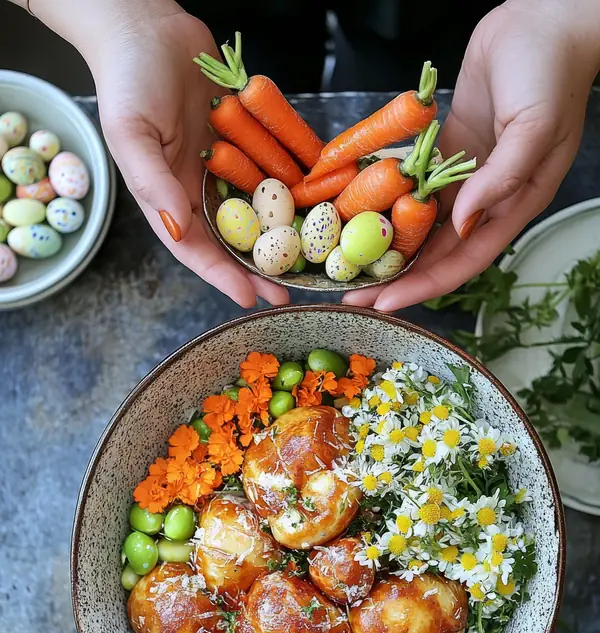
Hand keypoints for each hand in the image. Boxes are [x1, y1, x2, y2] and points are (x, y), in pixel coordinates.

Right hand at [43, 0, 288, 308]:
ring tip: (316, 256)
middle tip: (291, 292)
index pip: (198, 250)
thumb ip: (152, 182)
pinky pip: (276, 165)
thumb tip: (177, 229)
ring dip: (287, 231)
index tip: (252, 298)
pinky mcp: (249, 139)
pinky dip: (298, 182)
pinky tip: (324, 199)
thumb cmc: (127, 80)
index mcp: (169, 198)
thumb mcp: (131, 133)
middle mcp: (201, 188)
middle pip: (236, 239)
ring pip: (262, 208)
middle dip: (262, 267)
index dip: (224, 277)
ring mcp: (228, 165)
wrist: (146, 27)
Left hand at [344, 0, 599, 311]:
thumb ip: (501, 180)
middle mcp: (486, 199)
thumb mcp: (535, 129)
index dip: (424, 286)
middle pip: (435, 252)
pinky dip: (388, 199)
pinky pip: (412, 183)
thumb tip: (462, 224)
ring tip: (347, 260)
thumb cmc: (552, 73)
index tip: (385, 304)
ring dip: (386, 243)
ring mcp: (463, 175)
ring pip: (419, 223)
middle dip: (395, 277)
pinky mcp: (446, 151)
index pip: (463, 262)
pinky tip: (358, 210)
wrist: (545, 18)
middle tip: (352, 293)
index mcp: (514, 205)